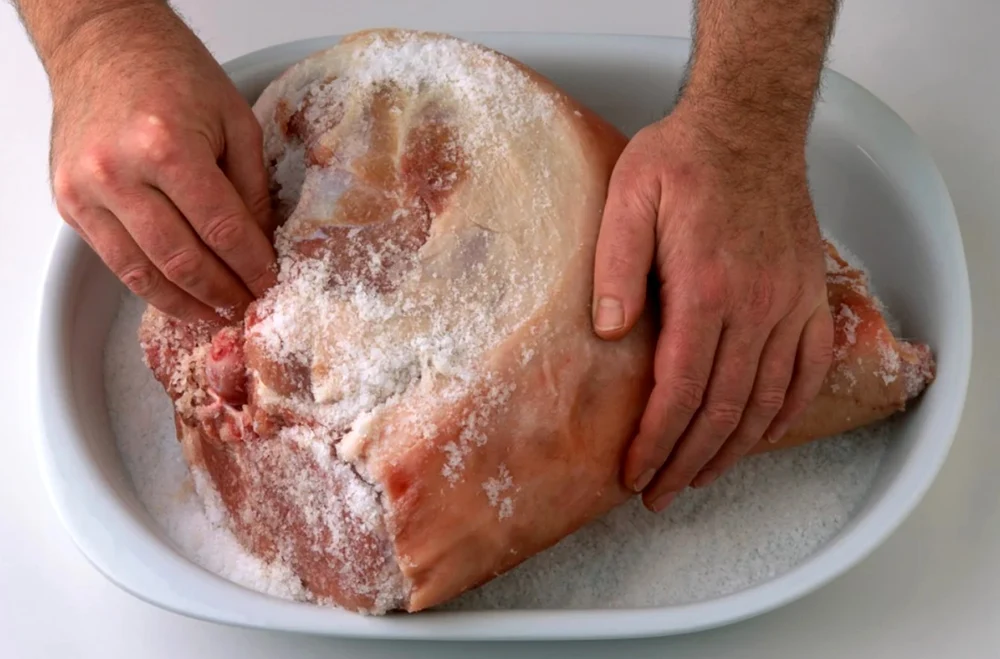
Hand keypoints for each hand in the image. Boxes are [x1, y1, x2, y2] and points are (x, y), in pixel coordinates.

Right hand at [48, 5, 275, 322]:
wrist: (102, 43)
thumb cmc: (171, 72)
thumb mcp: (235, 120)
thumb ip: (251, 187)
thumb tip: (262, 245)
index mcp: (166, 147)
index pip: (222, 230)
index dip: (252, 266)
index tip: (271, 283)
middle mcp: (118, 173)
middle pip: (183, 260)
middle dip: (225, 294)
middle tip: (251, 310)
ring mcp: (86, 192)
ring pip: (145, 274)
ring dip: (188, 305)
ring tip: (220, 318)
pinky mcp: (69, 203)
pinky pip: (117, 262)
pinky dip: (152, 288)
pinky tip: (181, 299)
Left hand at [592, 100, 833, 511]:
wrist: (749, 124)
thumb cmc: (682, 158)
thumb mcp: (627, 197)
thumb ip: (615, 265)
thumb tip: (611, 331)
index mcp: (706, 288)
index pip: (681, 390)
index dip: (656, 441)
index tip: (635, 474)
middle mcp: (755, 305)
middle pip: (722, 409)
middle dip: (687, 461)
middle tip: (660, 494)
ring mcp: (789, 303)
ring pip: (765, 400)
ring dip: (732, 450)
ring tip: (700, 478)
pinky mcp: (808, 296)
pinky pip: (808, 370)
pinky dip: (784, 413)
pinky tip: (760, 436)